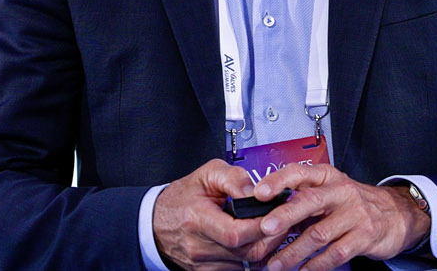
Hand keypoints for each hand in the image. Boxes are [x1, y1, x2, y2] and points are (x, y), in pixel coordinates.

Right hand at [153, 159, 286, 270]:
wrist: (156, 222)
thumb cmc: (182, 198)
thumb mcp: (206, 174)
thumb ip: (234, 178)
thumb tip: (256, 192)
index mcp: (197, 219)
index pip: (236, 233)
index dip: (262, 226)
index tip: (275, 213)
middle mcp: (199, 247)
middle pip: (247, 252)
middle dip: (270, 238)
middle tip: (280, 222)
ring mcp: (202, 264)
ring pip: (246, 264)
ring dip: (263, 248)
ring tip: (269, 229)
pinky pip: (238, 269)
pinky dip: (250, 257)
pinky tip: (253, 241)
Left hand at [251, 163, 430, 270]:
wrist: (396, 214)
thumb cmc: (354, 203)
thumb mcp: (330, 194)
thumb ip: (302, 202)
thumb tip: (266, 217)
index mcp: (327, 177)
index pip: (300, 172)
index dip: (278, 181)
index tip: (259, 193)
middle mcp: (341, 192)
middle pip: (309, 201)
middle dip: (284, 216)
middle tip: (264, 229)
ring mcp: (354, 214)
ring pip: (318, 234)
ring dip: (293, 252)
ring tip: (275, 264)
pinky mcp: (364, 236)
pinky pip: (335, 253)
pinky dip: (315, 265)